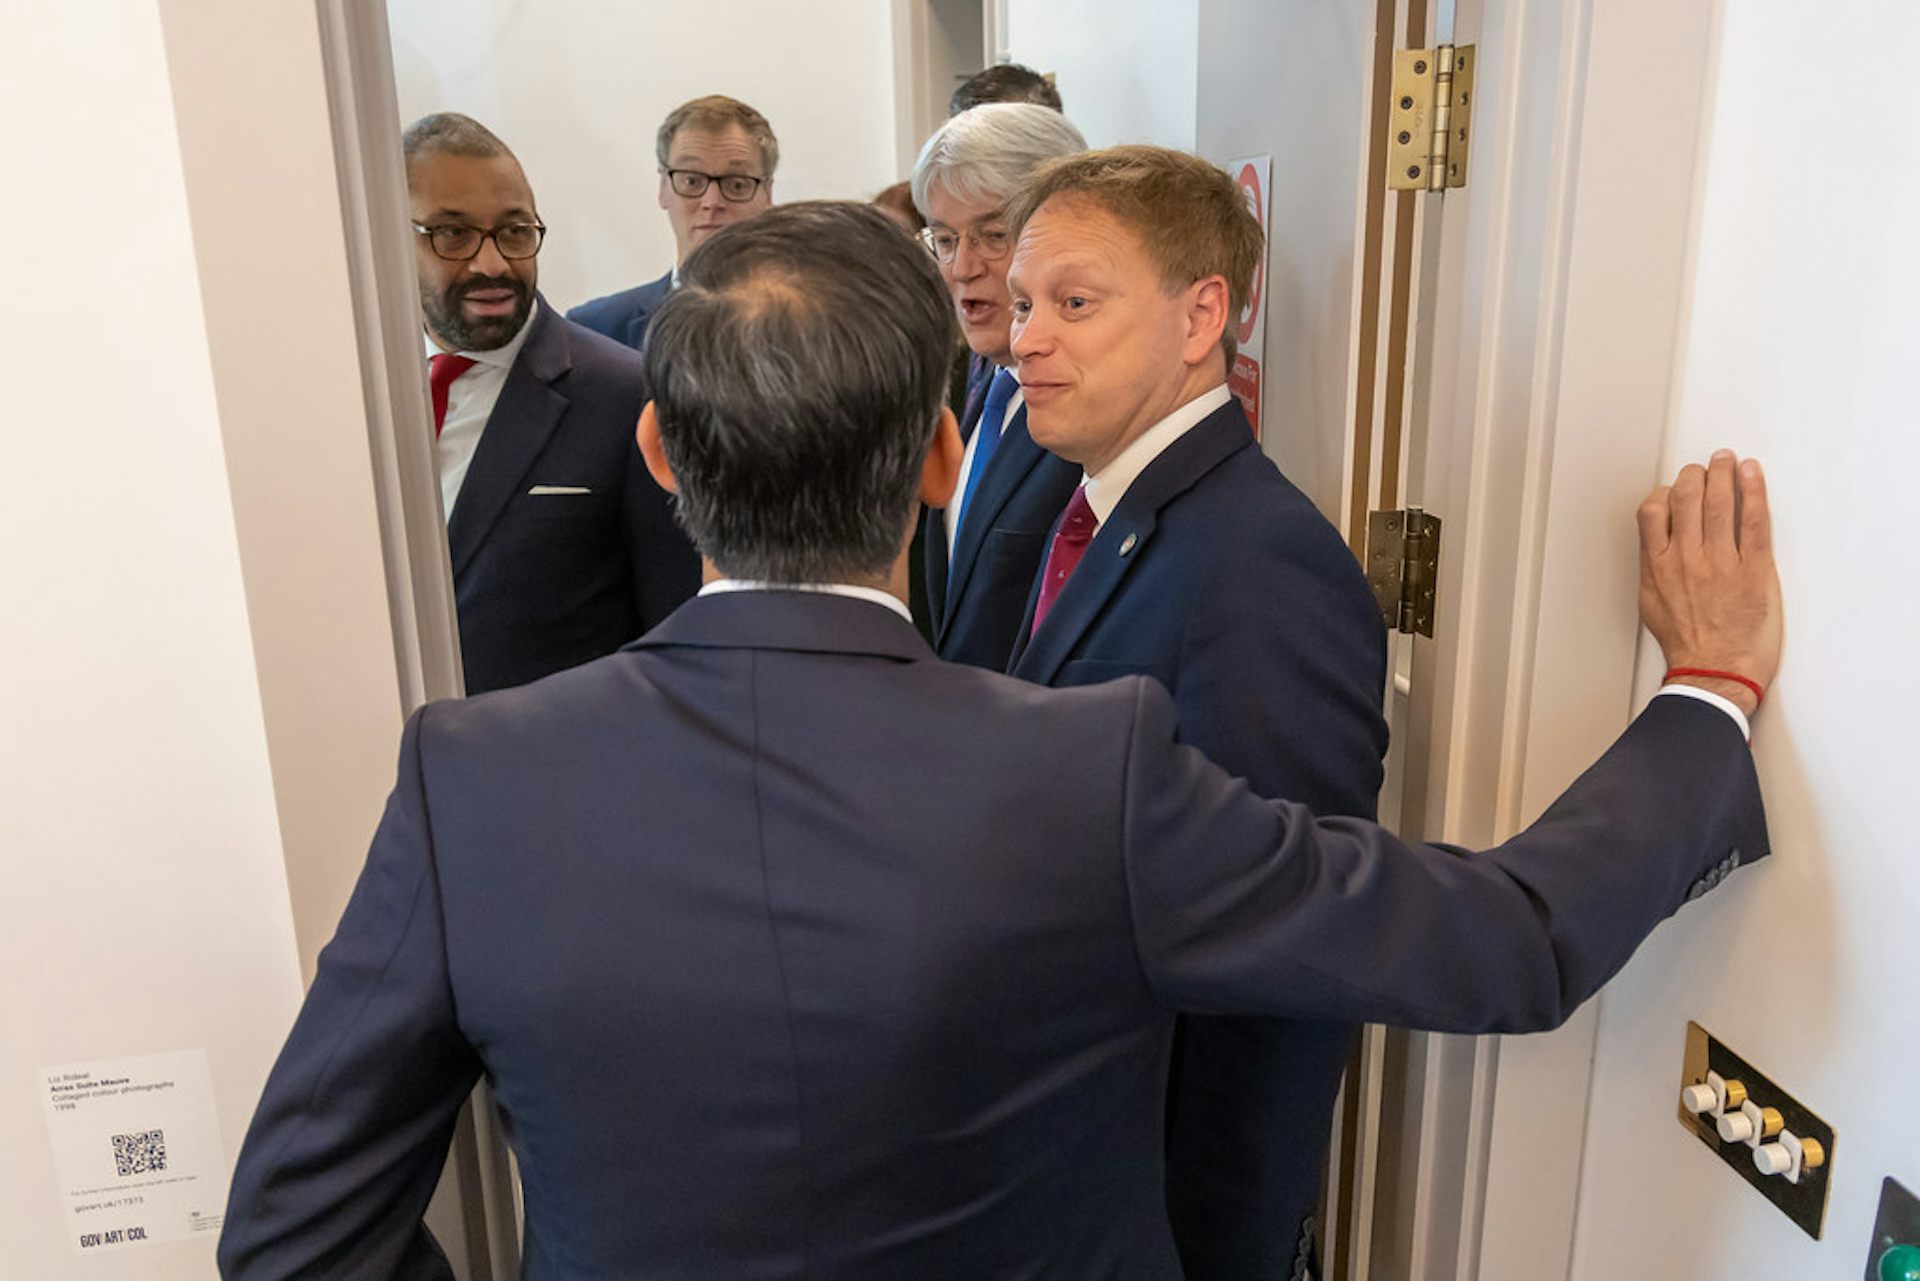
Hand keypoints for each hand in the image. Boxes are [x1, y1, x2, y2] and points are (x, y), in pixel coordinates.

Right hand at [1638, 451, 1781, 716]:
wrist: (1715, 672)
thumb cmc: (1685, 644)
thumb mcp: (1651, 603)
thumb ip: (1654, 568)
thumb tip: (1657, 545)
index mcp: (1657, 565)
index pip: (1653, 509)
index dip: (1665, 492)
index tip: (1675, 489)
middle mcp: (1685, 557)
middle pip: (1687, 497)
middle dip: (1696, 474)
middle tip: (1705, 467)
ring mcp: (1720, 561)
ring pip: (1719, 502)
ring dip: (1724, 472)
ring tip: (1727, 459)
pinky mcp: (1754, 569)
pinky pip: (1754, 521)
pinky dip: (1753, 492)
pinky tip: (1752, 474)